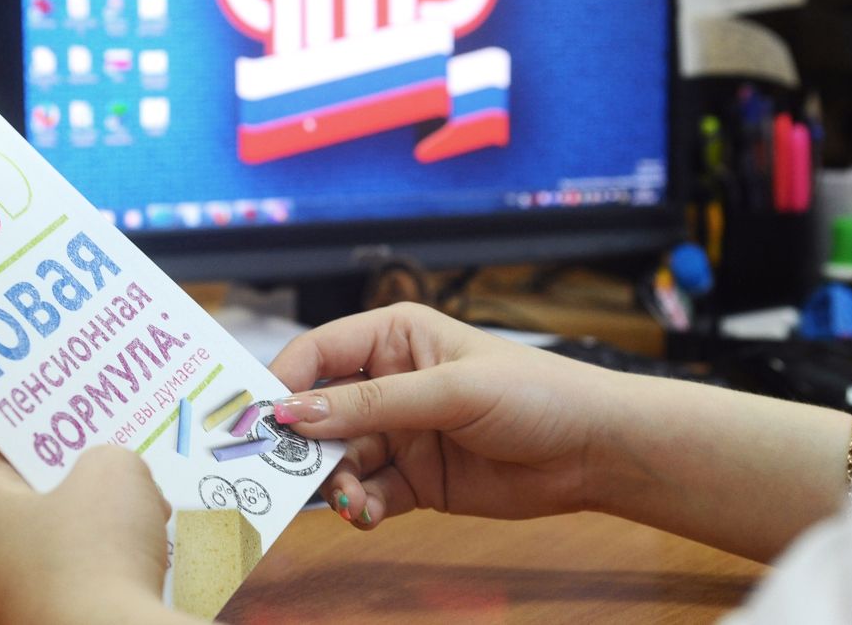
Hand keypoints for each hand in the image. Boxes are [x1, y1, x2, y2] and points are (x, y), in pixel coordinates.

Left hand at [0, 441, 185, 623]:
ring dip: (95, 528)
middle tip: (116, 465)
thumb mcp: (114, 470)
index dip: (38, 430)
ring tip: (143, 515)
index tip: (71, 418)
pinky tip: (141, 561)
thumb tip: (111, 475)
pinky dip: (101, 570)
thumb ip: (108, 456)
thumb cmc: (96, 552)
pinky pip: (70, 585)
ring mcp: (6, 602)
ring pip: (53, 546)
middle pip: (29, 501)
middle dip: (77, 481)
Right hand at [268, 302, 619, 528]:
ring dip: (335, 482)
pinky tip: (368, 513)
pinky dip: (361, 505)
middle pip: (320, 412)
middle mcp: (389, 383)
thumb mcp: (450, 391)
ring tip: (349, 500)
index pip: (319, 353)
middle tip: (280, 473)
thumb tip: (295, 412)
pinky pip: (369, 493)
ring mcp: (401, 433)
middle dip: (302, 443)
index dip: (283, 382)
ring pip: (341, 459)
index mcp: (393, 337)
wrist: (593, 450)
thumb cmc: (534, 394)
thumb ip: (373, 405)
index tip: (258, 418)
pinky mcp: (414, 479)